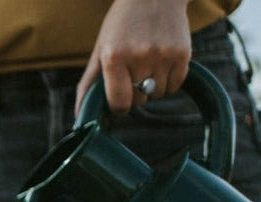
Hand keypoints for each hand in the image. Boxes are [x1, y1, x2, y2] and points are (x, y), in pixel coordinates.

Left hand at [76, 0, 191, 115]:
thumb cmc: (122, 24)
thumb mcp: (100, 49)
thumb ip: (88, 84)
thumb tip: (78, 117)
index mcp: (114, 57)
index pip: (119, 103)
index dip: (118, 105)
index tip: (119, 97)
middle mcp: (140, 56)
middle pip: (139, 100)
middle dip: (135, 93)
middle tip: (133, 71)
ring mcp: (163, 54)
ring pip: (157, 94)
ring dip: (152, 87)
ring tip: (148, 64)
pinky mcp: (182, 52)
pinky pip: (175, 85)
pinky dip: (168, 81)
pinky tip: (161, 62)